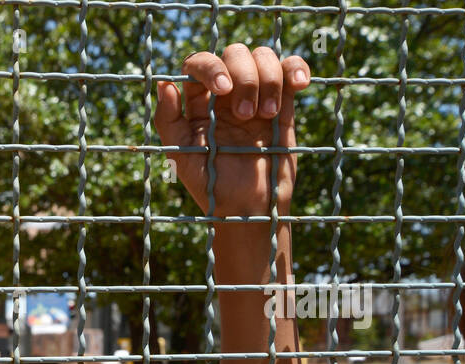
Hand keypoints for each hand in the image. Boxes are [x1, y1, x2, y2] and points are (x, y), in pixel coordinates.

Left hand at [154, 44, 310, 217]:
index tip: (222, 90)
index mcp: (198, 103)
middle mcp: (226, 95)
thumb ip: (168, 119)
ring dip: (267, 79)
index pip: (199, 64)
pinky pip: (290, 71)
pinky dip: (296, 68)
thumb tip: (164, 83)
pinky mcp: (283, 104)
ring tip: (265, 116)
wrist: (247, 208)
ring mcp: (255, 97)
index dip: (210, 67)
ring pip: (263, 57)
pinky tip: (299, 84)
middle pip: (234, 54)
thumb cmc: (210, 185)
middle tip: (243, 114)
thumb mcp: (181, 155)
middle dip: (242, 76)